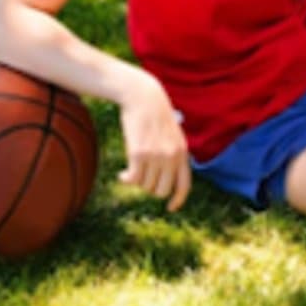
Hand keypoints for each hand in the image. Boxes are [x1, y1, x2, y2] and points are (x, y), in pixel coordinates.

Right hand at [116, 73, 190, 211]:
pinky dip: (125, 180)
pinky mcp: (139, 153)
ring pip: (145, 185)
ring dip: (137, 181)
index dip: (178, 200)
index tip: (170, 208)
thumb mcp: (172, 134)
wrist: (142, 97)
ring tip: (132, 169)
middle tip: (142, 178)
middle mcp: (171, 157)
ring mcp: (156, 156)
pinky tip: (121, 175)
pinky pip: (133, 179)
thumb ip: (174, 154)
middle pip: (161, 190)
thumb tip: (166, 179)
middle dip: (150, 188)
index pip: (184, 185)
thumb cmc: (154, 115)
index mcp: (182, 153)